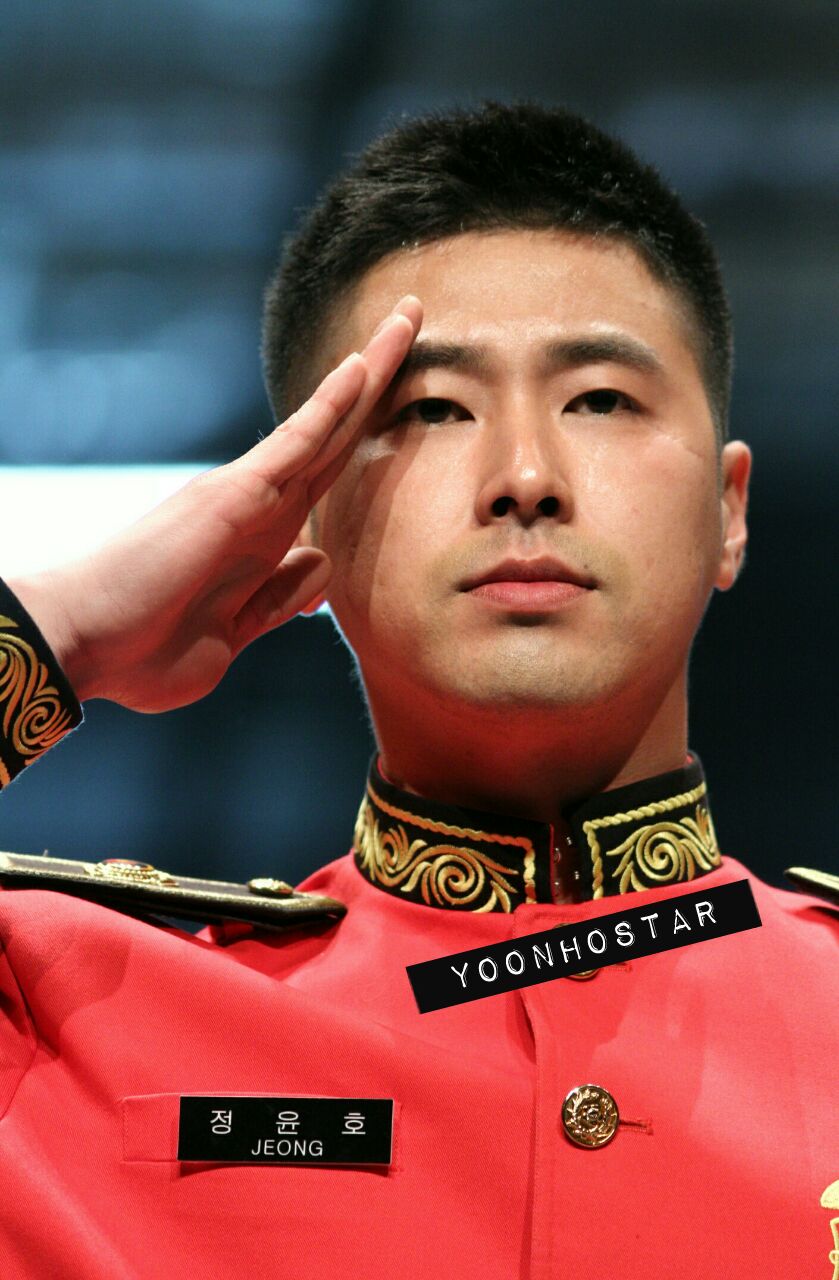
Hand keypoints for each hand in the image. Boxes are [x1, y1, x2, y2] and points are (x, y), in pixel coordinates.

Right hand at [8, 296, 422, 710]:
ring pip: (327, 424)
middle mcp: (263, 508)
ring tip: (407, 316)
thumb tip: (319, 565)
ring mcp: (250, 496)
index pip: (331, 476)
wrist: (84, 644)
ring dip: (371, 372)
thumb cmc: (146, 651)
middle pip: (337, 435)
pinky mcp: (235, 494)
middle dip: (379, 380)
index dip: (367, 437)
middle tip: (412, 319)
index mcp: (266, 542)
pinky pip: (295, 442)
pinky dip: (329, 404)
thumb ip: (276, 601)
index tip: (408, 413)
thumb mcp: (232, 637)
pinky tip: (361, 365)